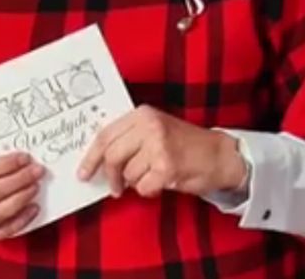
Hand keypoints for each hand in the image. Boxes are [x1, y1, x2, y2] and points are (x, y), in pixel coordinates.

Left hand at [76, 105, 246, 198]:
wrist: (220, 155)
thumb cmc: (184, 145)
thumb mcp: (154, 130)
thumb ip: (128, 138)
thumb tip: (97, 159)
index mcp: (142, 114)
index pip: (105, 134)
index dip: (91, 156)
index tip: (83, 172)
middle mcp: (149, 125)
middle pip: (112, 155)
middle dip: (111, 176)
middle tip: (115, 187)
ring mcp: (158, 145)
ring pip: (128, 174)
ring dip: (136, 183)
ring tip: (152, 176)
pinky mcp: (167, 166)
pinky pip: (143, 187)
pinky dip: (149, 191)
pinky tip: (161, 183)